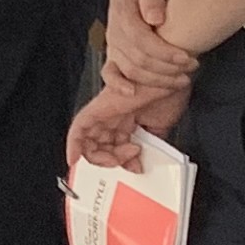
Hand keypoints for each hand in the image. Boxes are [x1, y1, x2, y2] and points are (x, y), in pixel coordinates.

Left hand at [69, 71, 189, 167]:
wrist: (170, 78)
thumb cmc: (167, 94)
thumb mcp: (159, 129)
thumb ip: (149, 146)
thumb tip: (142, 160)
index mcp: (126, 120)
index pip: (114, 147)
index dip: (123, 161)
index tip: (136, 167)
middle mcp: (112, 116)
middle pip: (100, 147)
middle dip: (113, 161)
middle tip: (131, 162)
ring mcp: (104, 111)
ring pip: (88, 141)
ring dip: (101, 158)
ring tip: (119, 157)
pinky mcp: (99, 107)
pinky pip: (78, 128)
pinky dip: (74, 144)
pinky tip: (74, 158)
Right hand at [104, 0, 198, 101]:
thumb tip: (156, 18)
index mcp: (123, 13)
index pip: (142, 40)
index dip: (165, 53)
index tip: (187, 57)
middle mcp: (114, 32)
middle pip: (139, 59)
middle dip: (168, 68)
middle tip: (192, 66)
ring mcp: (113, 46)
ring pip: (131, 71)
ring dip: (158, 80)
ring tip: (183, 79)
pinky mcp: (114, 55)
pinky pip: (109, 74)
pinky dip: (118, 86)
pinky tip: (134, 93)